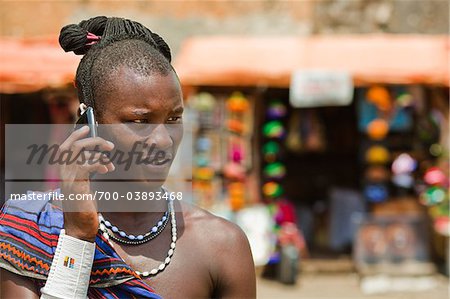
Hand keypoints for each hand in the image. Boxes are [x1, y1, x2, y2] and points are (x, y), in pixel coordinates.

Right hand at [58, 126, 114, 241]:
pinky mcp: (75, 185)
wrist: (81, 226)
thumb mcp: (86, 184)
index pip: (65, 146)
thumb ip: (89, 169)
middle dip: (93, 141)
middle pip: (74, 146)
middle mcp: (62, 172)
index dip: (75, 135)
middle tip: (109, 145)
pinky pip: (85, 166)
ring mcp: (67, 178)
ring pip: (80, 153)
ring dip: (98, 153)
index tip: (88, 128)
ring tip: (110, 161)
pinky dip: (98, 164)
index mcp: (64, 171)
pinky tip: (107, 169)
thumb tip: (101, 154)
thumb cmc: (85, 205)